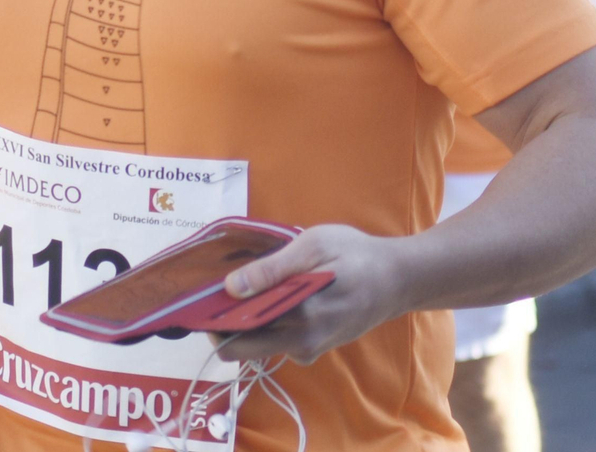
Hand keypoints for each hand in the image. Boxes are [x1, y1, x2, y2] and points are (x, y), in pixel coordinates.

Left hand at [212, 225, 405, 364]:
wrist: (398, 279)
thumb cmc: (355, 255)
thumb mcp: (314, 246)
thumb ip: (272, 268)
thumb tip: (232, 287)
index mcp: (298, 318)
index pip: (239, 338)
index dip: (212, 322)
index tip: (197, 300)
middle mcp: (301, 342)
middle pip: (243, 347)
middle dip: (223, 324)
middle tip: (216, 290)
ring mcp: (308, 348)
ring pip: (260, 342)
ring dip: (246, 319)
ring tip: (245, 284)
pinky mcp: (314, 347)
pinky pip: (278, 339)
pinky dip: (267, 320)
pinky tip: (271, 293)